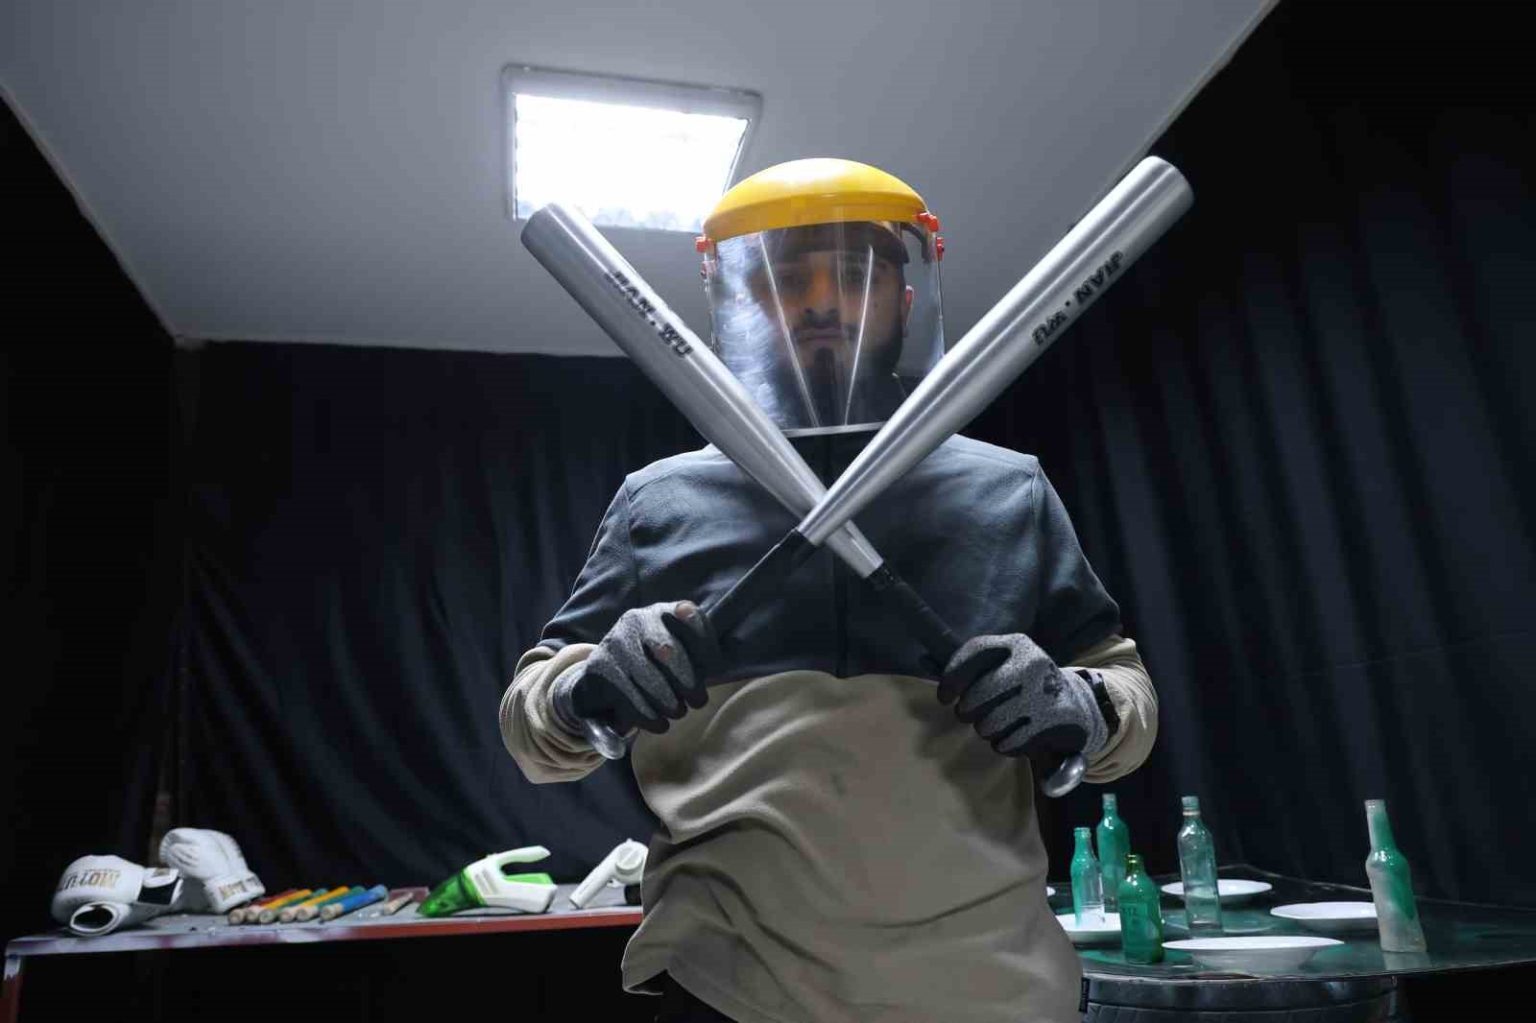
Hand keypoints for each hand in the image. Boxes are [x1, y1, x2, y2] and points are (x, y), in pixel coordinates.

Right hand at [552, 601, 718, 735]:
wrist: (605, 676)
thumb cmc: (656, 665)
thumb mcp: (681, 652)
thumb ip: (701, 653)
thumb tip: (714, 668)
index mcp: (663, 611)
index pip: (692, 619)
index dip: (706, 648)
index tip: (713, 672)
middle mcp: (637, 619)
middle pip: (669, 650)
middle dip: (688, 682)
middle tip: (697, 701)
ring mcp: (615, 641)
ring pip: (650, 678)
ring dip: (670, 703)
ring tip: (677, 712)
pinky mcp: (599, 668)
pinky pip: (630, 698)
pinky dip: (650, 717)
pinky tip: (660, 723)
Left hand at [938, 633, 1110, 759]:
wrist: (1076, 704)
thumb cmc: (1026, 684)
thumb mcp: (1007, 663)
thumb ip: (976, 665)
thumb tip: (939, 678)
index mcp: (1017, 644)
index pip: (975, 652)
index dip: (953, 676)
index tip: (944, 696)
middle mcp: (1033, 663)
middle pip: (979, 693)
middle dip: (966, 710)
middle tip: (968, 715)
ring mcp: (1045, 692)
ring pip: (991, 722)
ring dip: (985, 729)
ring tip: (992, 726)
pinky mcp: (1056, 720)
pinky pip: (1010, 742)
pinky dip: (1004, 745)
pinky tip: (1010, 738)